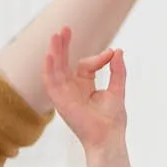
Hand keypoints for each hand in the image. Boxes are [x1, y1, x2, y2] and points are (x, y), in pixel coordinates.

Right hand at [43, 27, 126, 148]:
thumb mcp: (117, 89)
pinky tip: (49, 55)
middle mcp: (71, 90)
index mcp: (84, 87)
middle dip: (64, 46)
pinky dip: (49, 69)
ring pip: (56, 70)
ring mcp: (65, 95)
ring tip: (56, 36)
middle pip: (64, 63)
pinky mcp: (60, 102)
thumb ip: (117, 70)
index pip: (85, 65)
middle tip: (65, 28)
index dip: (98, 58)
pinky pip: (51, 83)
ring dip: (55, 52)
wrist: (108, 138)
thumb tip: (118, 50)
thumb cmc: (113, 120)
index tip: (111, 54)